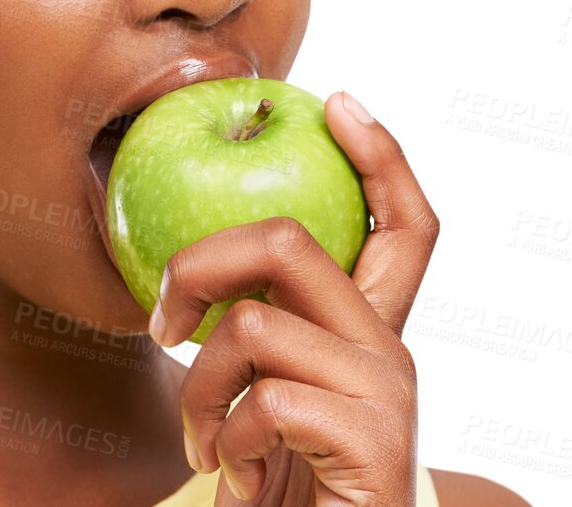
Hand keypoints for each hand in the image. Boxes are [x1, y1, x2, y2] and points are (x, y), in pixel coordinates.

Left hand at [148, 92, 439, 505]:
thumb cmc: (285, 481)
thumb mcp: (268, 394)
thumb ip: (258, 331)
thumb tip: (189, 274)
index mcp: (372, 331)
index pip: (407, 224)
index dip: (382, 156)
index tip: (335, 103)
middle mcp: (392, 351)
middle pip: (294, 240)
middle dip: (201, 260)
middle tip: (164, 320)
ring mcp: (389, 394)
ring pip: (254, 324)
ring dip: (200, 387)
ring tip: (203, 439)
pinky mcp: (375, 443)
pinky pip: (264, 400)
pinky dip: (226, 439)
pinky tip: (236, 475)